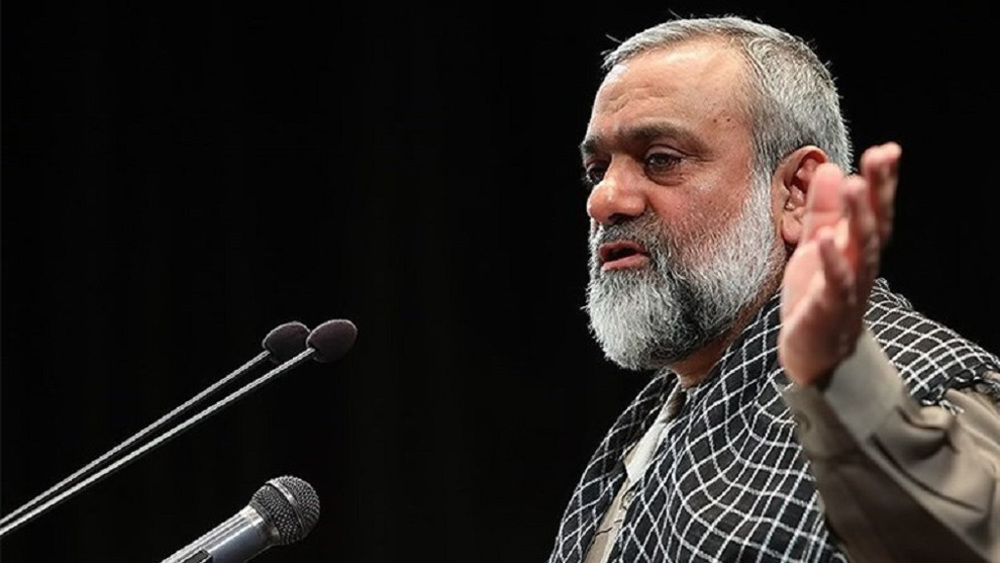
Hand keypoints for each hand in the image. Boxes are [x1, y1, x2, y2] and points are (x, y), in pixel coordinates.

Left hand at [778, 142, 901, 385]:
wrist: (812, 352)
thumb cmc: (817, 295)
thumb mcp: (816, 244)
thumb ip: (822, 210)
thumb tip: (828, 167)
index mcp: (857, 248)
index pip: (875, 210)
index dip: (882, 182)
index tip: (886, 150)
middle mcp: (860, 265)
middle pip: (874, 224)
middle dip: (876, 190)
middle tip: (877, 157)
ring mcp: (848, 287)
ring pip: (860, 249)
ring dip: (857, 217)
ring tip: (853, 185)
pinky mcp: (828, 309)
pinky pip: (834, 283)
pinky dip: (831, 261)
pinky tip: (824, 240)